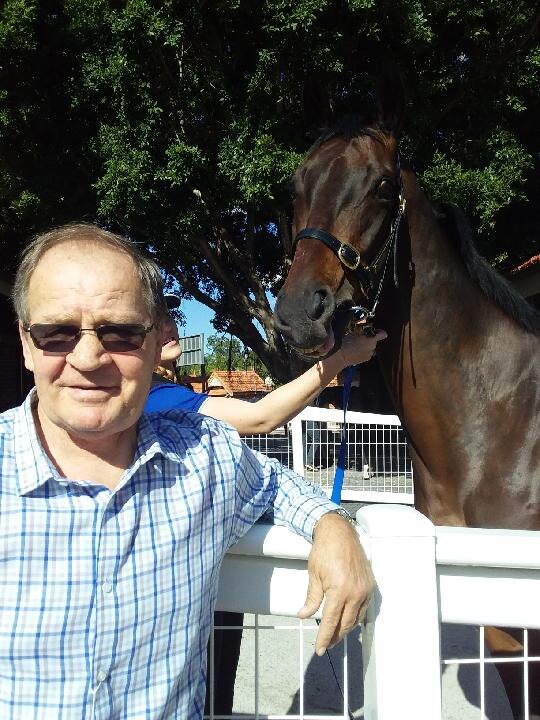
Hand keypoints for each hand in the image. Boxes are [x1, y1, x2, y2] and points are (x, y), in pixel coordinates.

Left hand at [297, 512, 374, 655]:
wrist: (339, 533)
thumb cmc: (324, 551)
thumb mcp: (313, 575)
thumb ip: (311, 598)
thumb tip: (304, 615)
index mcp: (339, 591)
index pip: (331, 621)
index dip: (324, 637)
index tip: (319, 649)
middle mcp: (355, 593)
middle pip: (345, 624)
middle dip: (335, 636)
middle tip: (326, 644)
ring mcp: (365, 589)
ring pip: (356, 618)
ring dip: (346, 628)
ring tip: (335, 634)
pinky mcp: (370, 585)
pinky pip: (363, 608)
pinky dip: (355, 617)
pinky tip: (347, 619)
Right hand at [339, 328, 386, 365]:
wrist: (342, 355)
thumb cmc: (347, 342)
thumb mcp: (355, 333)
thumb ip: (364, 333)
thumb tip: (366, 332)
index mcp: (371, 339)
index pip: (383, 334)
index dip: (380, 332)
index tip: (375, 331)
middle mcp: (373, 347)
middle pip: (375, 341)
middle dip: (370, 339)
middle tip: (361, 338)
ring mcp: (370, 354)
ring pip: (371, 348)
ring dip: (367, 346)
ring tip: (358, 346)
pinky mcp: (366, 359)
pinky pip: (368, 353)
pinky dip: (365, 352)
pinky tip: (357, 351)